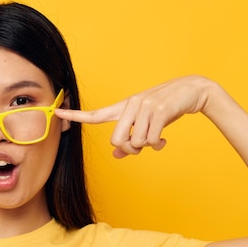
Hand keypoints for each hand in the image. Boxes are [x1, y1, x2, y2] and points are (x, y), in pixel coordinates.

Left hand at [55, 75, 214, 157]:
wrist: (191, 91)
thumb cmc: (164, 110)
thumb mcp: (144, 123)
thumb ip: (129, 138)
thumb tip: (116, 155)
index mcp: (123, 108)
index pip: (95, 115)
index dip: (75, 116)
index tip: (57, 112)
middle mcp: (130, 105)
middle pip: (117, 140)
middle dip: (129, 150)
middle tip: (141, 147)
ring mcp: (144, 107)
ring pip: (137, 142)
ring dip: (148, 146)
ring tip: (157, 138)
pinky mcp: (159, 110)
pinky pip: (152, 140)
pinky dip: (158, 144)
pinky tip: (164, 138)